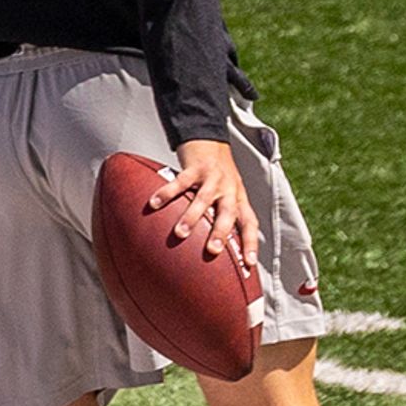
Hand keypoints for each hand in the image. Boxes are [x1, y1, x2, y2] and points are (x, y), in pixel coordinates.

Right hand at [149, 138, 262, 272]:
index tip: (249, 264)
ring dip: (192, 216)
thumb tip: (213, 253)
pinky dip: (167, 193)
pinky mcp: (195, 168)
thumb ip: (221, 220)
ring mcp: (213, 178)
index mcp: (239, 199)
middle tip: (212, 251)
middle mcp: (229, 189)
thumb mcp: (227, 196)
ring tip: (180, 233)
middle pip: (228, 213)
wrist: (210, 141)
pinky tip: (154, 203)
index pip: (249, 223)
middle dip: (221, 233)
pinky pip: (180, 181)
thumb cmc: (218, 177)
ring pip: (204, 199)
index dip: (251, 243)